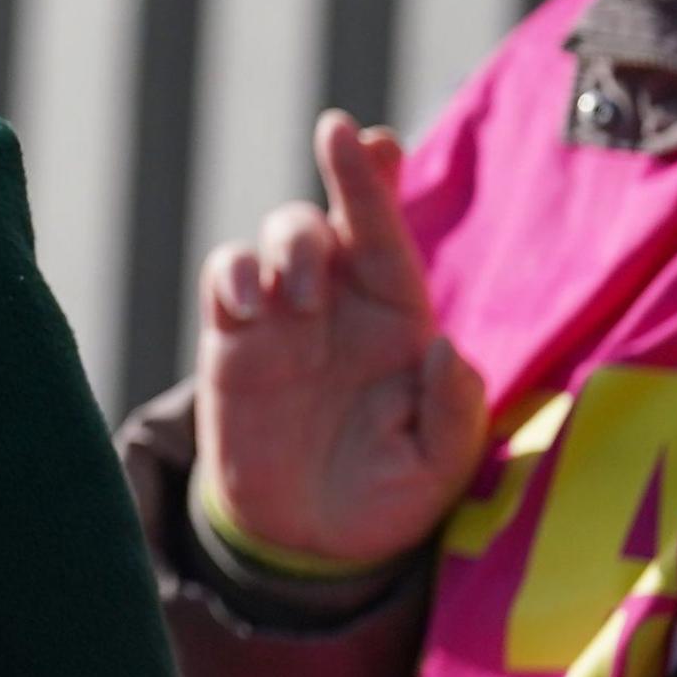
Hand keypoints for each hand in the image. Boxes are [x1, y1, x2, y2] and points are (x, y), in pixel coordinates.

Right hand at [195, 112, 490, 570]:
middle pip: (330, 218)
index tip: (368, 136)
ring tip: (292, 303)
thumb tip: (444, 346)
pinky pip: (224, 276)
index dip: (377, 181)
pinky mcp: (232, 337)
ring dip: (283, 250)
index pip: (390, 236)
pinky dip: (231, 276)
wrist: (303, 540)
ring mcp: (282, 315)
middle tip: (320, 247)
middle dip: (333, 197)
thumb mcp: (437, 470)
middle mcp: (341, 302)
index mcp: (399, 320)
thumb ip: (452, 413)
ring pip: (277, 236)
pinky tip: (245, 312)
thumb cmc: (384, 497)